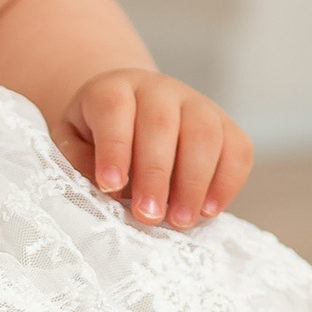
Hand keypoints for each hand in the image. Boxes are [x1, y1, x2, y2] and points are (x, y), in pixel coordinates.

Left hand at [62, 66, 253, 226]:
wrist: (131, 112)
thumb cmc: (97, 135)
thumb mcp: (73, 141)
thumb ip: (82, 161)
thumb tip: (109, 189)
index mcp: (113, 89)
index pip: (114, 108)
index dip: (113, 147)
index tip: (109, 186)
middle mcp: (158, 89)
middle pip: (162, 124)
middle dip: (155, 175)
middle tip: (148, 216)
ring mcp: (197, 103)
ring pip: (204, 134)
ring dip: (194, 183)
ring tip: (180, 222)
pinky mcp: (226, 125)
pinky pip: (238, 149)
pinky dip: (227, 183)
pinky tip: (208, 211)